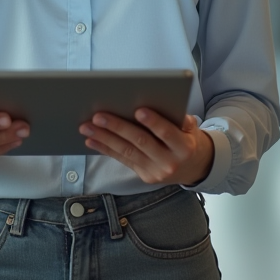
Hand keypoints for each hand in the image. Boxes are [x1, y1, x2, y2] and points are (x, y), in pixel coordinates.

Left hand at [80, 110, 213, 186]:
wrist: (193, 167)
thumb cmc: (187, 138)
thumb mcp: (191, 127)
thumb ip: (179, 118)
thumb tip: (159, 103)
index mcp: (184, 147)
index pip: (167, 133)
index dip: (153, 122)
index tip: (138, 110)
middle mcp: (170, 162)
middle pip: (140, 142)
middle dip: (117, 127)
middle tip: (98, 116)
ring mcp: (156, 172)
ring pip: (127, 152)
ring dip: (104, 138)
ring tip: (86, 127)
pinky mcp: (144, 176)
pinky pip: (123, 160)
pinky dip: (105, 149)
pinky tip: (92, 140)